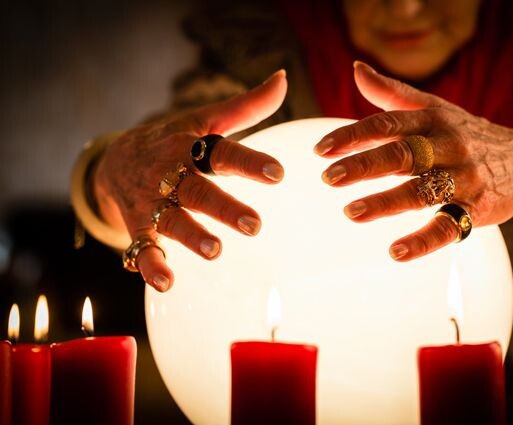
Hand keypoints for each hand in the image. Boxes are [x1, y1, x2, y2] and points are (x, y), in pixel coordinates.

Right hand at [94, 70, 287, 290]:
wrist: (115, 159)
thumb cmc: (173, 139)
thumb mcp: (205, 120)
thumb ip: (247, 106)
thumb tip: (282, 79)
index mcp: (188, 147)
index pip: (221, 153)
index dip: (249, 162)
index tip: (278, 174)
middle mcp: (169, 174)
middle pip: (198, 190)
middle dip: (224, 207)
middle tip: (255, 225)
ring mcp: (152, 202)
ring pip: (171, 220)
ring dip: (191, 236)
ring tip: (215, 251)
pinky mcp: (139, 227)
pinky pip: (142, 247)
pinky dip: (150, 265)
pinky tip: (167, 282)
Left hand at [315, 62, 512, 260]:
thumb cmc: (470, 134)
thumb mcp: (437, 109)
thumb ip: (393, 94)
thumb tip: (356, 69)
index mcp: (433, 120)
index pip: (388, 123)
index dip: (353, 135)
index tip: (321, 149)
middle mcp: (448, 146)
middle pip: (402, 154)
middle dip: (363, 165)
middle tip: (328, 177)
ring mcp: (464, 179)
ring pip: (421, 190)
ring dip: (385, 202)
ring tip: (351, 212)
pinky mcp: (477, 209)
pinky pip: (448, 226)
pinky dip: (423, 240)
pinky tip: (396, 252)